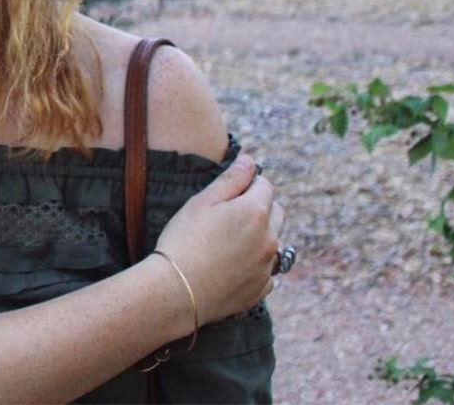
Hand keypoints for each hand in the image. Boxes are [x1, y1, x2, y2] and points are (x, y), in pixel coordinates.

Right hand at [153, 154, 283, 323]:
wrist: (177, 292)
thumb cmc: (185, 241)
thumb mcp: (202, 202)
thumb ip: (231, 179)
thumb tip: (249, 161)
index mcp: (256, 212)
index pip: (265, 184)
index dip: (248, 182)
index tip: (230, 190)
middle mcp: (270, 239)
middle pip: (276, 211)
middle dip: (260, 206)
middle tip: (230, 213)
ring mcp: (267, 266)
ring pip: (274, 241)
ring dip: (260, 235)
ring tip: (230, 240)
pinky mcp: (261, 289)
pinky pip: (267, 269)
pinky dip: (256, 263)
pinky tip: (232, 265)